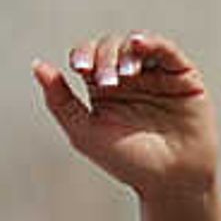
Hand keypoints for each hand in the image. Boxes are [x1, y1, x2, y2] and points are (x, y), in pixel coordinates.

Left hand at [35, 31, 216, 200]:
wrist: (170, 178)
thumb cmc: (126, 161)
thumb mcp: (84, 131)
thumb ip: (60, 100)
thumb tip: (38, 66)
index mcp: (102, 90)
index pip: (87, 57)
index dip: (82, 54)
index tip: (80, 68)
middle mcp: (128, 79)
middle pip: (109, 47)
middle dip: (103, 58)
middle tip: (107, 83)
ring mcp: (155, 75)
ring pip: (135, 44)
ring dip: (124, 54)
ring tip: (124, 76)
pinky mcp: (182, 75)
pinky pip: (166, 50)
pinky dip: (151, 42)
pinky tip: (139, 44)